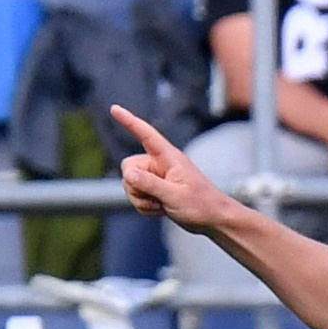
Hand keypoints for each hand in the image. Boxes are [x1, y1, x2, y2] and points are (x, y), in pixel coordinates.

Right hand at [111, 103, 247, 234]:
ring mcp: (156, 177)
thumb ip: (150, 183)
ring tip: (163, 205)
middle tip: (157, 198)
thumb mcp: (174, 195)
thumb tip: (127, 173)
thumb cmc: (201, 204)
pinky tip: (162, 209)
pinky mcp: (154, 190)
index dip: (129, 121)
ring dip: (142, 199)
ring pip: (130, 184)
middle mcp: (159, 163)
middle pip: (128, 168)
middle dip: (136, 186)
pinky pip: (136, 197)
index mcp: (168, 157)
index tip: (114, 108)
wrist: (213, 219)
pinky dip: (145, 206)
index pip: (146, 135)